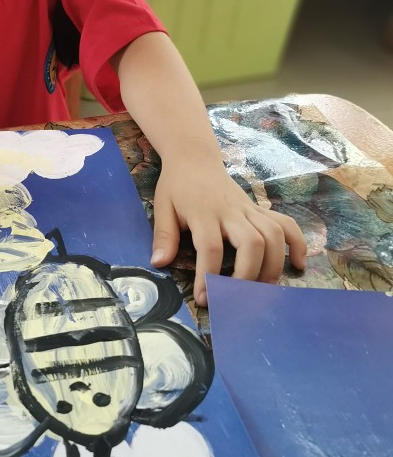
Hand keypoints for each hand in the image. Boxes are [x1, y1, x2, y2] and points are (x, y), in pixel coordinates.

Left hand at [150, 150, 306, 306]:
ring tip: (263, 289)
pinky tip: (298, 264)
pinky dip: (297, 243)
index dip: (209, 276)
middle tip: (237, 297)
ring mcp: (249, 209)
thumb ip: (164, 235)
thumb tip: (158, 263)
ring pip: (273, 234)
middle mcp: (231, 211)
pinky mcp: (259, 208)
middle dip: (248, 275)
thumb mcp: (162, 207)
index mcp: (203, 212)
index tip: (204, 298)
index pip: (210, 247)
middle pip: (251, 242)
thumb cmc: (177, 185)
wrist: (195, 158)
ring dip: (273, 264)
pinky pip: (286, 222)